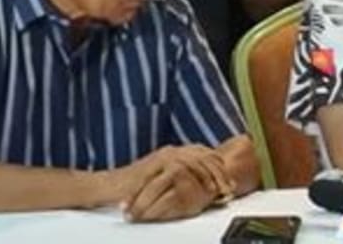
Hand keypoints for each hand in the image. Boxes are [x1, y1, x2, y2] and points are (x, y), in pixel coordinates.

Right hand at [110, 146, 235, 219]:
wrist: (111, 186)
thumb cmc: (136, 187)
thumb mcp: (164, 180)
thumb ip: (181, 177)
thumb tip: (205, 185)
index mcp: (176, 152)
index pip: (206, 154)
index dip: (220, 168)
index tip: (230, 183)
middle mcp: (172, 151)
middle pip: (204, 156)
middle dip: (220, 173)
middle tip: (229, 189)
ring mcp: (164, 156)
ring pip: (196, 160)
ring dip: (210, 176)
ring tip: (218, 191)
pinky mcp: (156, 163)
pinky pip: (181, 167)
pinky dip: (194, 177)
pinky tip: (202, 188)